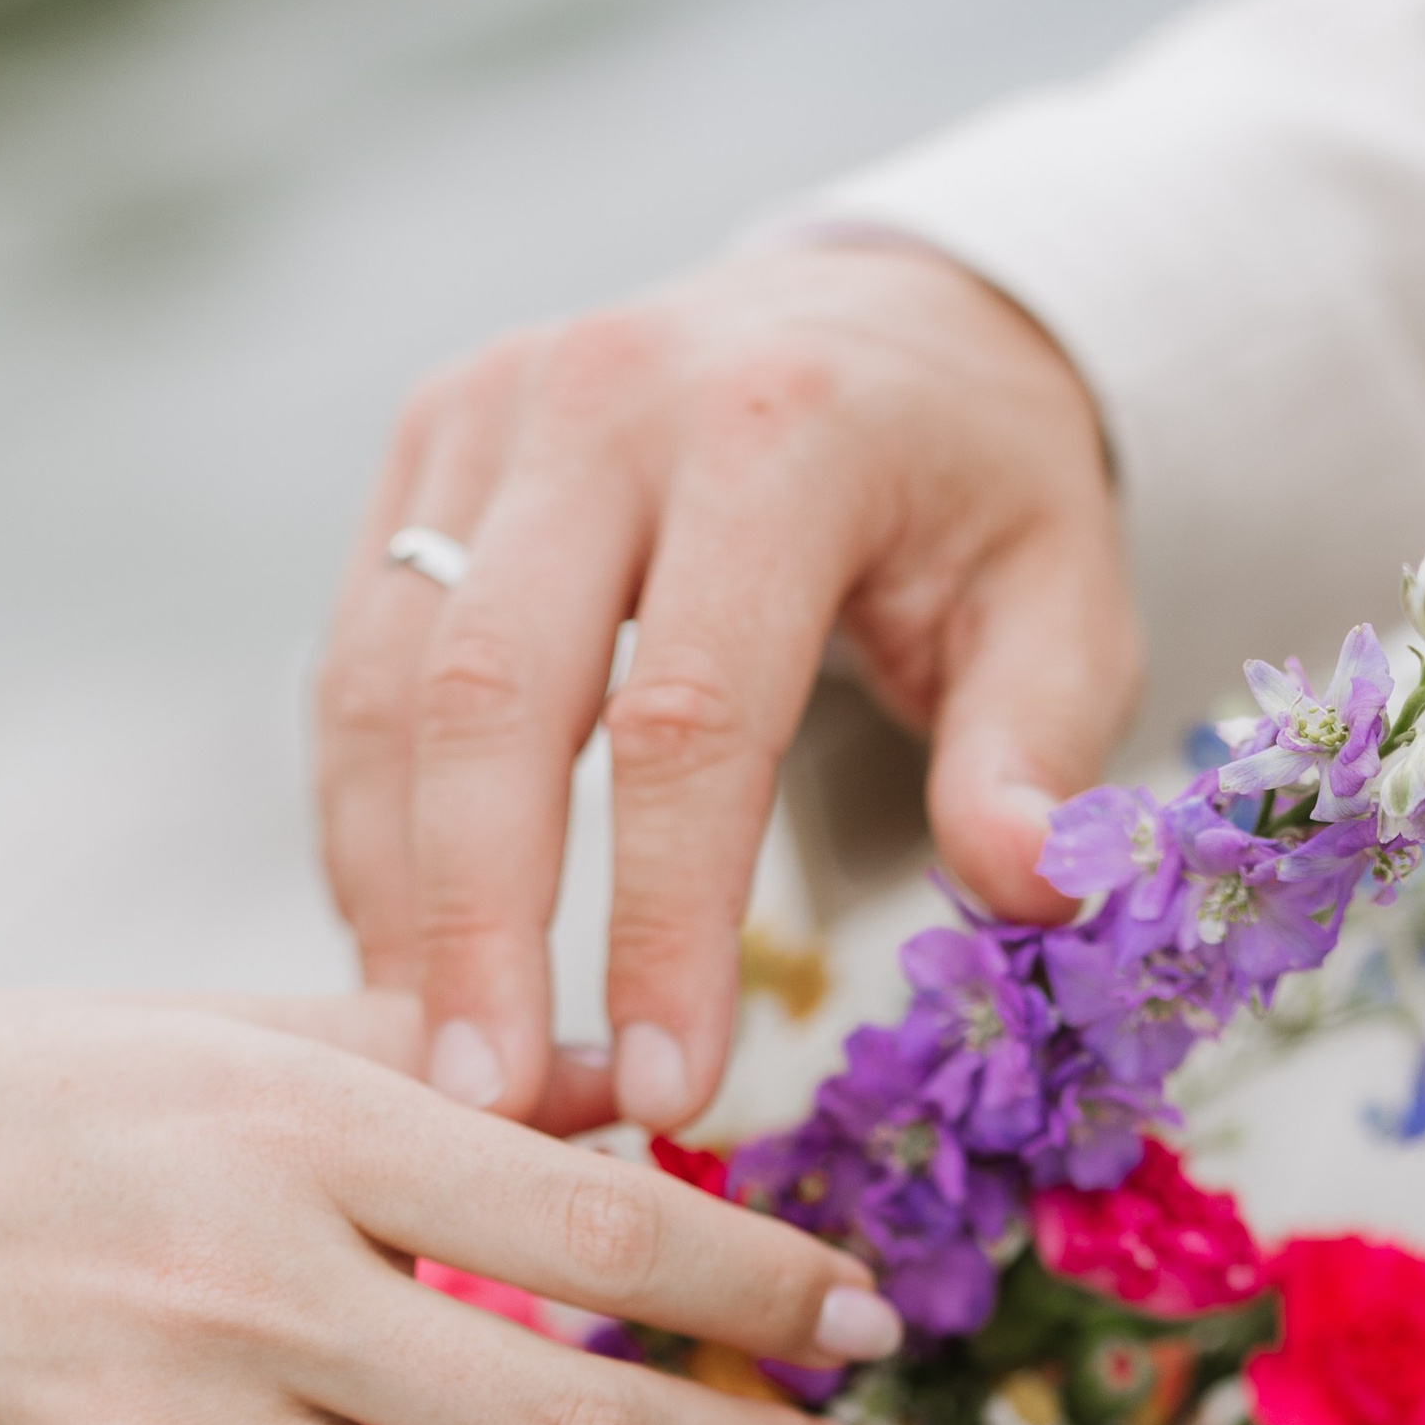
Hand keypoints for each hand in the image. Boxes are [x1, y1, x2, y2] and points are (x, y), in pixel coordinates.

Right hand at [316, 239, 1139, 1131]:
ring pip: (390, 681)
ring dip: (396, 889)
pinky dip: (367, 819)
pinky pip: (360, 656)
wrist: (890, 317)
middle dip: (476, 925)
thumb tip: (1029, 893)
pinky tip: (403, 949)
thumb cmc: (977, 493)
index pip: (688, 716)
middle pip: (489, 694)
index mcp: (780, 430)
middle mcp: (609, 392)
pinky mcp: (428, 443)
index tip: (668, 1091)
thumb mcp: (1064, 604)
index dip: (665, 922)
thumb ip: (1033, 752)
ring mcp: (494, 409)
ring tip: (432, 1058)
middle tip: (486, 1107)